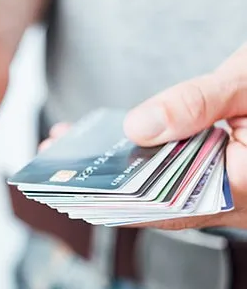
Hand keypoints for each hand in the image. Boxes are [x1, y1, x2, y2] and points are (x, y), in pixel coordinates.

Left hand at [40, 43, 246, 229]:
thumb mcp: (246, 82)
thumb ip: (197, 105)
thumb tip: (140, 127)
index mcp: (246, 184)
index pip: (170, 208)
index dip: (120, 206)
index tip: (76, 195)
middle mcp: (232, 192)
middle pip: (157, 199)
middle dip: (106, 186)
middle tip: (61, 168)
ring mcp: (223, 180)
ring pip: (160, 184)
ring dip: (117, 169)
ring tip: (75, 149)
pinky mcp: (215, 165)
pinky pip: (170, 167)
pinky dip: (139, 156)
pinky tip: (111, 140)